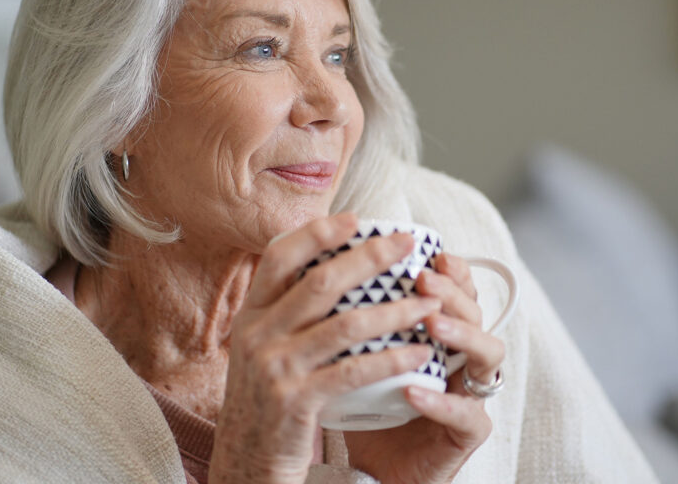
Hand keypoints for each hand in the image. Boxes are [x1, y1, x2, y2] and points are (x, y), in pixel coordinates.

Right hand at [209, 214, 441, 483]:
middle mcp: (257, 334)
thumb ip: (286, 309)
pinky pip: (354, 371)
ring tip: (430, 301)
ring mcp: (275, 368)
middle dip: (370, 258)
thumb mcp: (262, 345)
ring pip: (345, 325)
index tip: (355, 219)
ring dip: (395, 309)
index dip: (317, 233)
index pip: (279, 256)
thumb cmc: (267, 397)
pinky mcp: (296, 401)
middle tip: (408, 243)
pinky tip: (420, 353)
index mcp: (251, 313)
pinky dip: (391, 359)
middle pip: (321, 283)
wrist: (246, 458)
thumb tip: (333, 264)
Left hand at [344, 253, 503, 483]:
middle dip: (453, 292)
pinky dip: (441, 401)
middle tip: (424, 279)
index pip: (458, 291)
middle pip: (477, 312)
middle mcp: (463, 357)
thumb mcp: (356, 353)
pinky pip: (467, 415)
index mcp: (441, 333)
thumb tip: (322, 266)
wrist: (369, 469)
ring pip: (488, 354)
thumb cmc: (363, 404)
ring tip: (430, 323)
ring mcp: (471, 394)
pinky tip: (414, 391)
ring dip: (461, 333)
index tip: (431, 252)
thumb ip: (354, 315)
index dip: (452, 270)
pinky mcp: (468, 434)